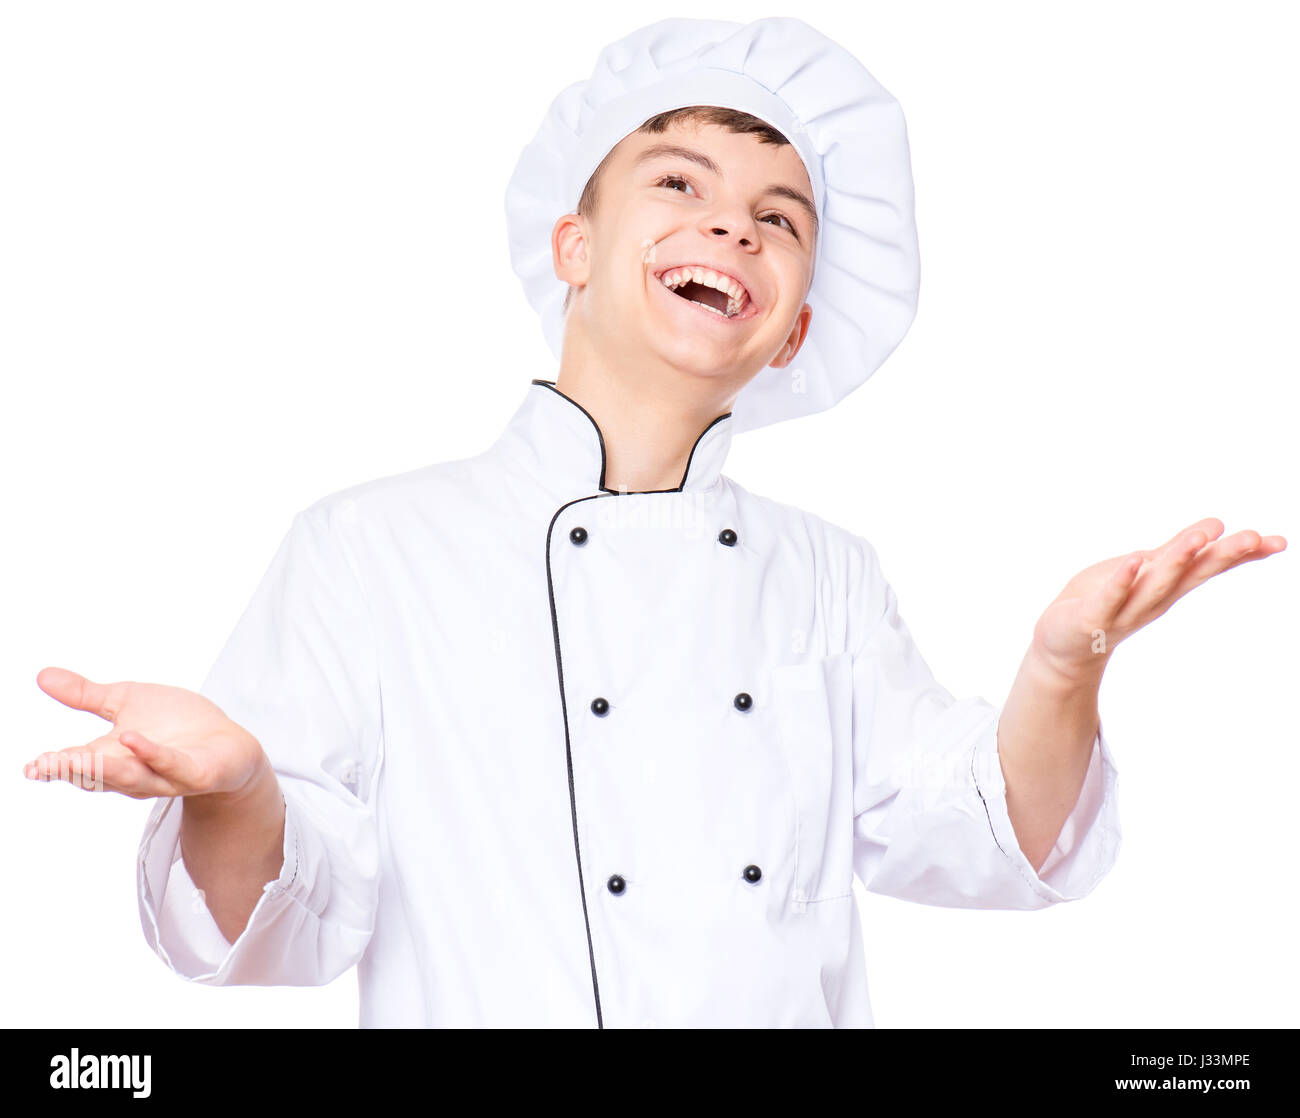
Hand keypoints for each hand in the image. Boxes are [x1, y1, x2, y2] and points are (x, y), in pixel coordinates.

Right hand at [25, 667, 268, 800]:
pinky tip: (132, 738)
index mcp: (114, 756)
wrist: (228, 745)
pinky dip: (152, 755)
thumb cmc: (177, 725)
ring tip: (78, 757)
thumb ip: (86, 694)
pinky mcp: (197, 772)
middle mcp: (136, 771)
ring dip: (106, 768)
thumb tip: (43, 676)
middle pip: (99, 774)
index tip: (31, 767)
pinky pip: (173, 765)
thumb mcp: (127, 701)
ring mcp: (166, 775)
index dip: (55, 767)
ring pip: (132, 776)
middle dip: (73, 770)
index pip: (79, 764)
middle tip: (45, 765)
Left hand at [1032, 518, 1286, 681]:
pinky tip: (1134, 561)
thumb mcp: (1143, 568)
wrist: (1062, 646)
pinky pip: (1109, 598)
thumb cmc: (1104, 600)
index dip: (1240, 555)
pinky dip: (1122, 581)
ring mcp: (1124, 611)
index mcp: (1166, 586)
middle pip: (1190, 575)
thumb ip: (1176, 551)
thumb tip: (1217, 525)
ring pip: (1155, 585)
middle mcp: (1152, 601)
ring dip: (1177, 561)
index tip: (1275, 542)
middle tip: (1252, 538)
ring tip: (1198, 538)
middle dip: (1220, 556)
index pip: (1208, 567)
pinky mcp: (1092, 619)